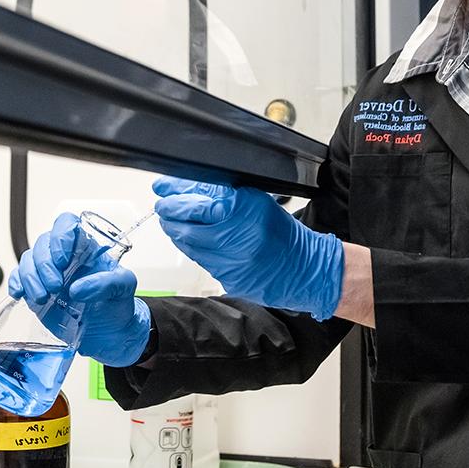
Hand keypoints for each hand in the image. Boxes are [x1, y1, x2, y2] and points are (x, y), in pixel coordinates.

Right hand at [8, 212, 152, 366]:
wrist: (108, 332)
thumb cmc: (116, 304)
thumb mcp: (124, 288)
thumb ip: (107, 283)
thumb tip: (78, 288)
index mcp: (86, 246)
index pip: (67, 224)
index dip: (60, 237)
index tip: (62, 260)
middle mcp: (64, 255)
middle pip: (43, 243)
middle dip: (45, 265)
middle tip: (56, 287)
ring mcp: (48, 270)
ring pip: (28, 259)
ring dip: (31, 277)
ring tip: (43, 297)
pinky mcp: (36, 286)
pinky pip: (18, 276)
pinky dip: (16, 283)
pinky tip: (20, 293)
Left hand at [151, 177, 343, 319]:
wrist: (304, 268)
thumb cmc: (281, 232)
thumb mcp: (254, 201)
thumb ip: (222, 194)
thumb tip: (187, 187)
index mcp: (242, 213)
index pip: (195, 204)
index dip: (174, 197)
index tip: (164, 190)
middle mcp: (235, 239)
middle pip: (186, 227)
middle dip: (170, 216)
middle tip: (164, 207)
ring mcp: (230, 263)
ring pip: (189, 247)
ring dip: (177, 232)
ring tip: (173, 222)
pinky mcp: (228, 280)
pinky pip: (201, 262)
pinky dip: (193, 249)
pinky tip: (192, 241)